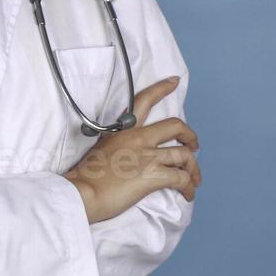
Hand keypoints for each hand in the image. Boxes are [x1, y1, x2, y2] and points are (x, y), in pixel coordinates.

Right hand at [62, 76, 199, 223]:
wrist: (82, 192)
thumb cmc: (87, 176)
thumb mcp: (102, 149)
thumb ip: (120, 146)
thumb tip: (132, 158)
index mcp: (124, 130)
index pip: (144, 101)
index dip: (162, 89)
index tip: (174, 82)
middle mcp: (139, 139)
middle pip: (176, 127)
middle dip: (190, 136)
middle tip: (194, 146)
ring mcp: (148, 156)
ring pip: (184, 155)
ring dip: (193, 168)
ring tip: (194, 179)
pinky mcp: (154, 176)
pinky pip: (182, 178)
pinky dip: (189, 187)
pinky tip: (188, 193)